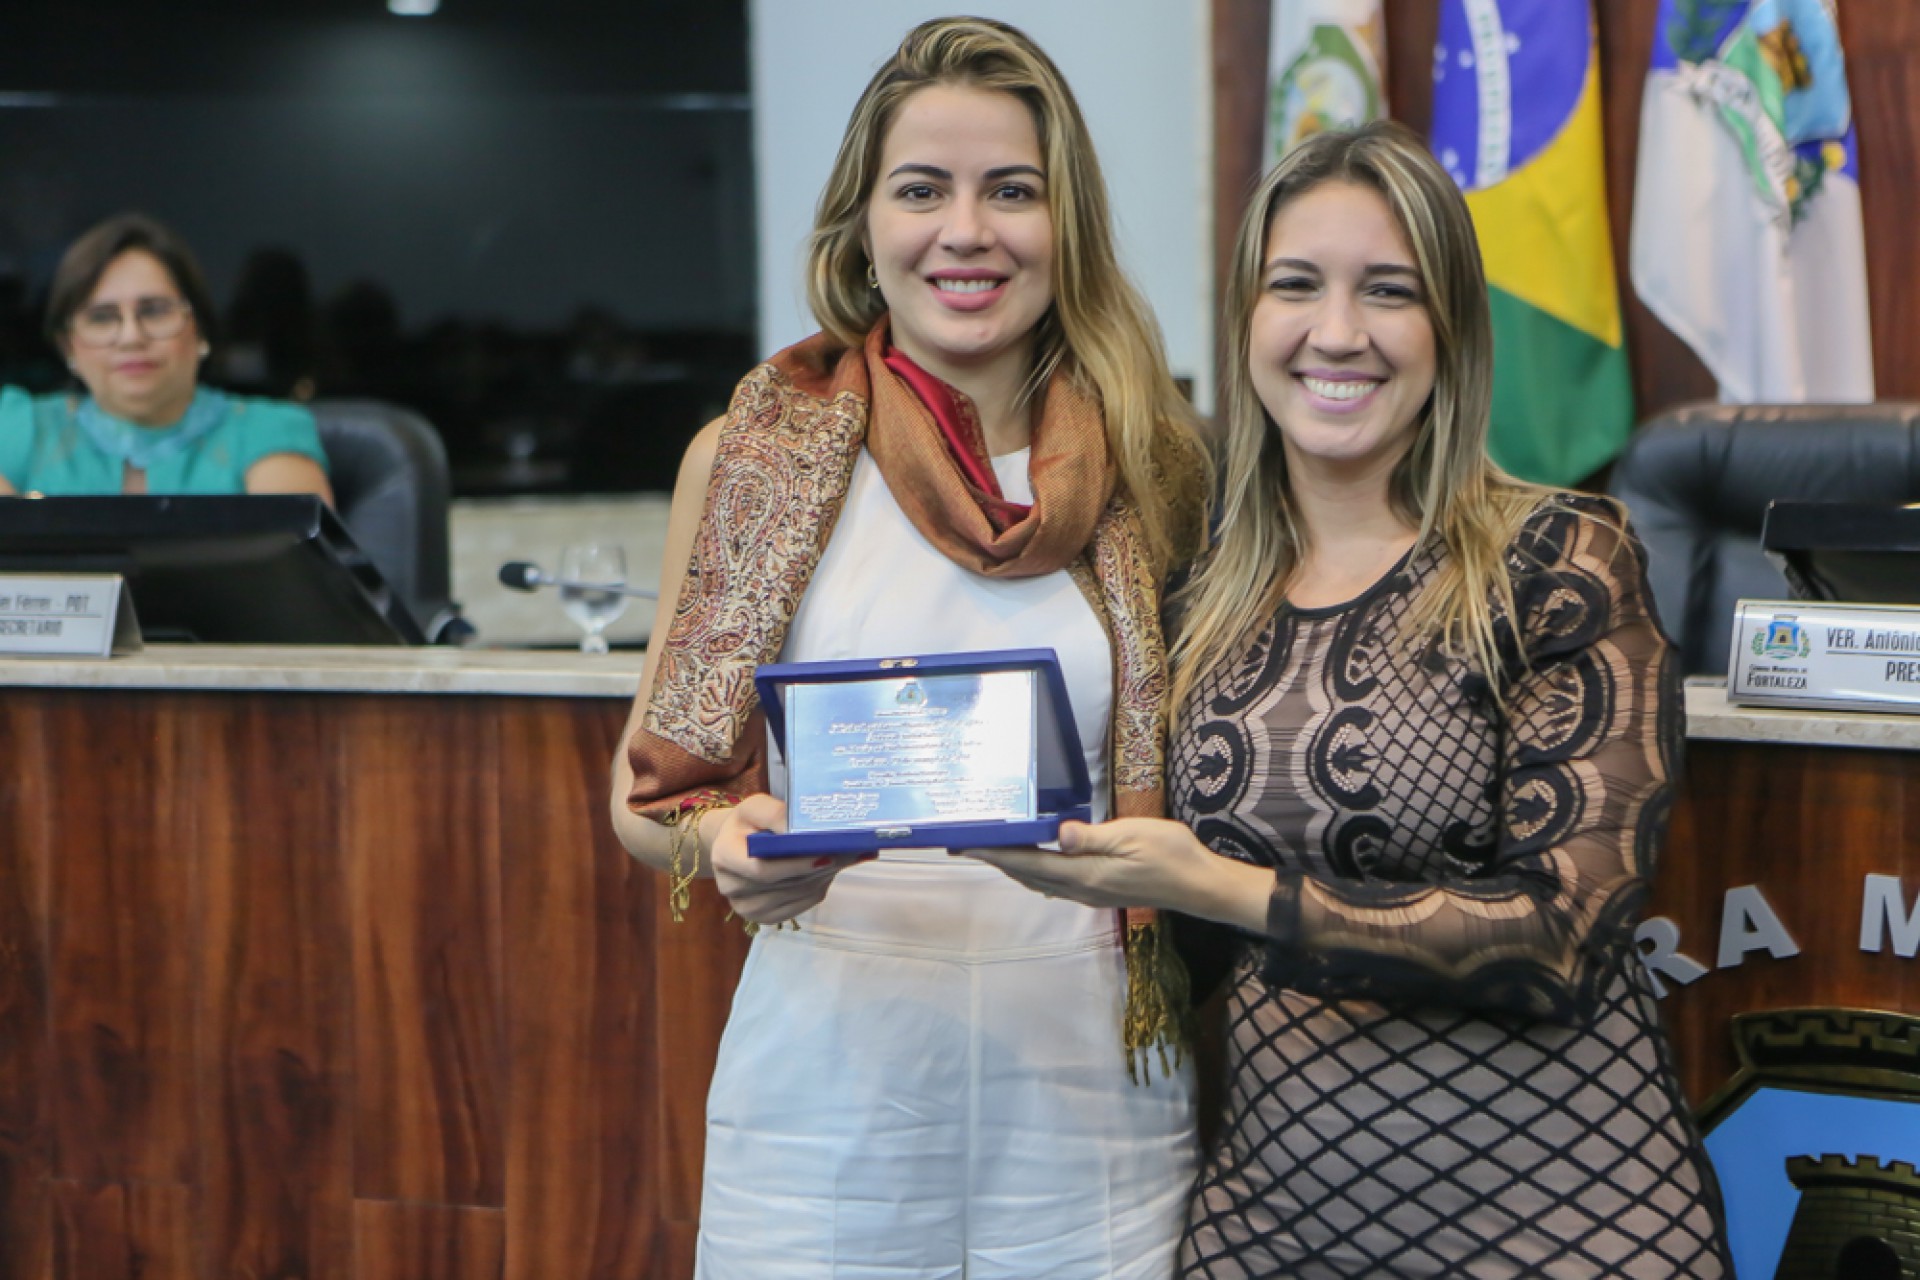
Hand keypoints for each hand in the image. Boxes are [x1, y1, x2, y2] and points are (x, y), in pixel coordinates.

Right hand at [709, 793, 872, 924]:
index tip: (825, 853)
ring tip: (843, 858)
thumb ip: (776, 813)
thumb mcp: (755, 806)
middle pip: (783, 885)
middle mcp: (731, 887)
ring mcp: (747, 907)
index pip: (761, 870)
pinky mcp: (764, 917)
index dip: (795, 865)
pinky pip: (800, 906)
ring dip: (821, 878)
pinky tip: (826, 872)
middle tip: (848, 854)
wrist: (736, 842)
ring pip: (796, 896)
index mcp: (724, 856)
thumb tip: (804, 828)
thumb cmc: (748, 822)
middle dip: (817, 869)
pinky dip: (817, 889)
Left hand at [969, 817, 1270, 929]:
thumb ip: (1092, 838)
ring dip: (1013, 866)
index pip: (1028, 863)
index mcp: (1084, 875)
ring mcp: (1090, 892)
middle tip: (964, 844)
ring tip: (991, 849)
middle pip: (1027, 874)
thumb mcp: (1133, 836)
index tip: (965, 844)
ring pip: (1039, 880)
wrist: (1200, 886)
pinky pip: (1055, 882)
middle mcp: (1080, 888)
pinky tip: (1034, 860)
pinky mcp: (1100, 890)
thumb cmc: (1172, 856)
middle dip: (995, 859)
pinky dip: (1034, 870)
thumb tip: (1058, 835)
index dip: (995, 854)